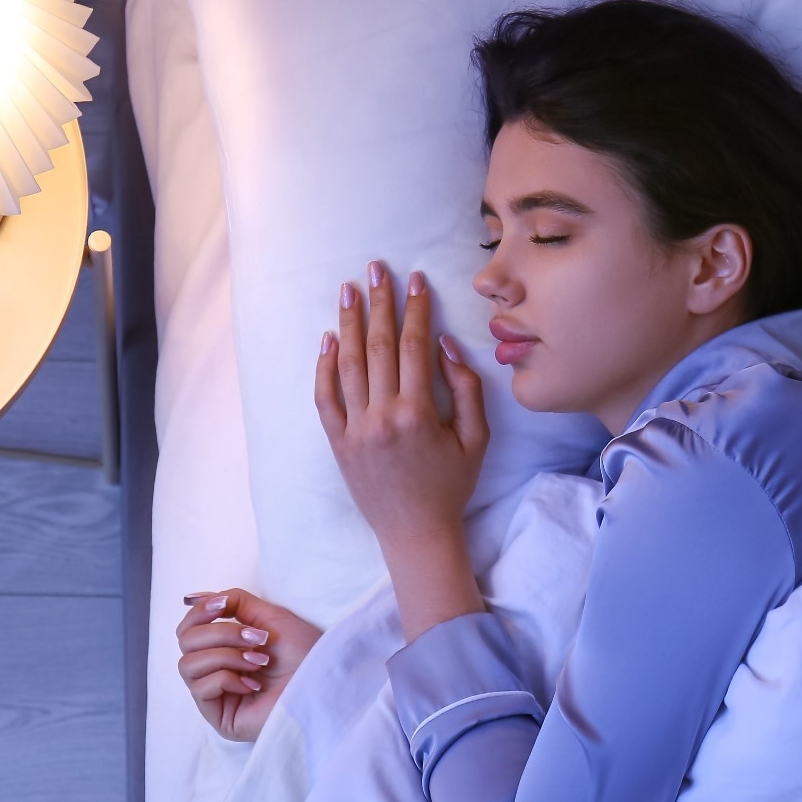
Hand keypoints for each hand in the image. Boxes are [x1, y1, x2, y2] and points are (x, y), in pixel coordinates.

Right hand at [175, 588, 321, 742]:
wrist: (323, 682)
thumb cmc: (304, 653)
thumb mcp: (269, 617)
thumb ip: (233, 602)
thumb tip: (194, 598)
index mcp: (225, 648)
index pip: (188, 628)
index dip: (198, 612)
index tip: (222, 605)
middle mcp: (216, 670)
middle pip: (185, 642)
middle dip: (221, 634)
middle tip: (257, 639)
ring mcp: (216, 695)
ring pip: (187, 665)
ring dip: (226, 656)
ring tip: (259, 662)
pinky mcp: (219, 718)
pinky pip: (199, 689)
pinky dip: (227, 679)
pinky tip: (254, 685)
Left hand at [316, 260, 488, 555]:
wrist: (415, 532)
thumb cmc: (451, 486)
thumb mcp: (476, 439)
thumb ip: (466, 390)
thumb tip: (446, 346)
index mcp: (417, 414)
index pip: (413, 346)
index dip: (416, 309)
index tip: (416, 280)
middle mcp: (381, 417)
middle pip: (378, 346)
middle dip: (379, 303)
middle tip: (376, 269)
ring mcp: (355, 430)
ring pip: (348, 365)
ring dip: (349, 324)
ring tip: (348, 291)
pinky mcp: (338, 442)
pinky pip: (325, 397)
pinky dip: (325, 366)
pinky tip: (329, 338)